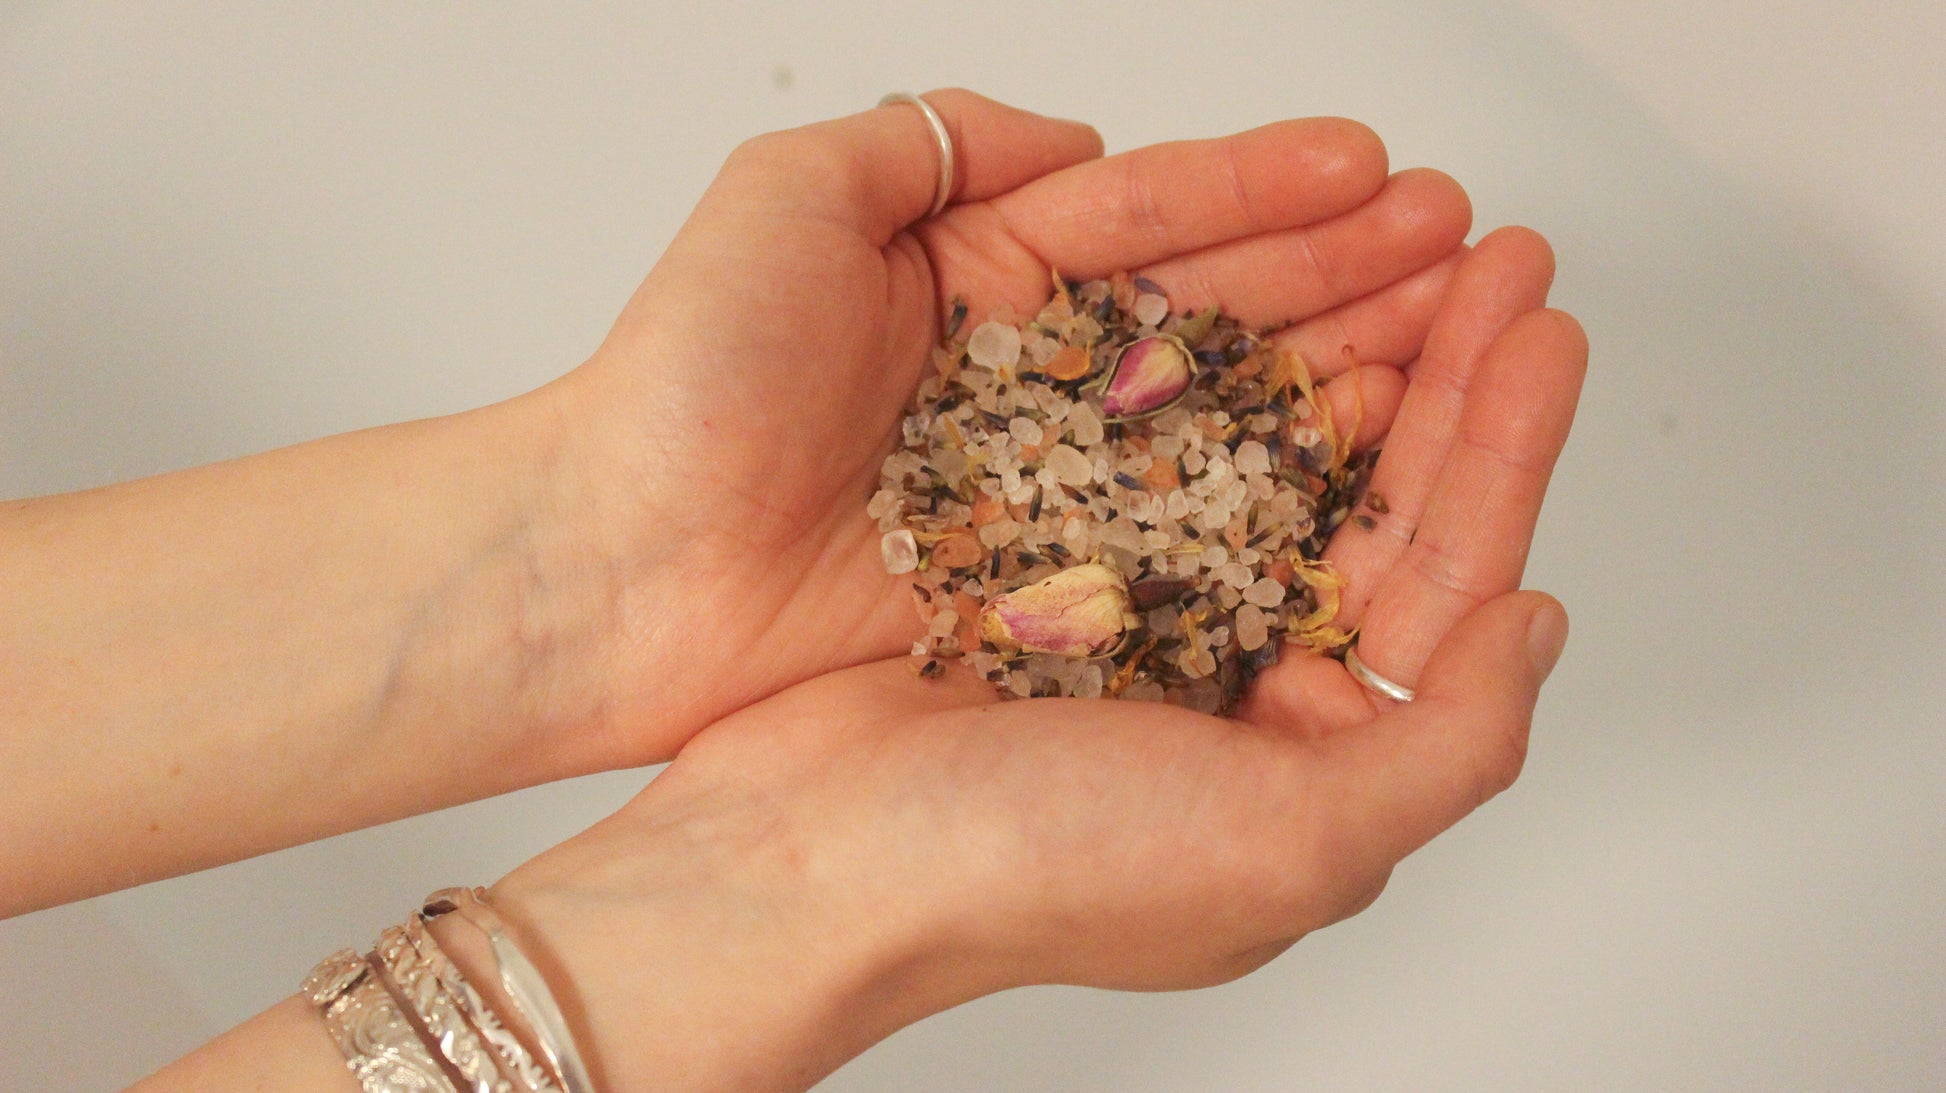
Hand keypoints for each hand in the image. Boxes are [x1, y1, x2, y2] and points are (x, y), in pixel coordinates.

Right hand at [479, 238, 1584, 1089]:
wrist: (806, 849)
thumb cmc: (1036, 874)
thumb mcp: (1294, 845)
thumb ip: (1448, 742)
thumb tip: (1537, 622)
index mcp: (1312, 749)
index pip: (1446, 578)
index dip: (1506, 450)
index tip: (1540, 333)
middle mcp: (1241, 672)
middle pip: (1375, 495)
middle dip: (1448, 371)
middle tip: (1494, 255)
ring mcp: (1146, 604)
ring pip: (1277, 450)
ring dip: (1346, 347)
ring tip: (1401, 247)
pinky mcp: (1055, 547)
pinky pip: (1160, 434)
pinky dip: (1214, 365)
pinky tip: (1256, 299)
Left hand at [539, 89, 1475, 765]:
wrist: (620, 569)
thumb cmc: (680, 381)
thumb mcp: (791, 195)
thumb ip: (934, 141)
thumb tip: (1075, 139)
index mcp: (976, 272)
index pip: (1152, 215)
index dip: (1267, 188)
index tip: (1375, 169)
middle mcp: (1030, 377)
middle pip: (1216, 308)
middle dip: (1343, 271)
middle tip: (1464, 244)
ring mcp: (1049, 484)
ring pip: (1222, 414)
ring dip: (1341, 367)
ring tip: (1456, 326)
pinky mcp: (1051, 583)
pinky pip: (1185, 528)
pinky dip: (1279, 493)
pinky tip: (1370, 453)